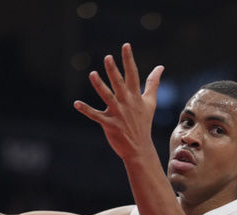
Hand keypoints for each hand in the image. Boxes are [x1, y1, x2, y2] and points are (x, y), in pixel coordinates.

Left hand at [74, 43, 163, 159]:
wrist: (139, 147)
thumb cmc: (143, 123)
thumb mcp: (150, 102)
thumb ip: (153, 83)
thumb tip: (160, 67)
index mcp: (135, 96)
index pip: (133, 75)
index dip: (128, 60)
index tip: (126, 46)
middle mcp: (126, 103)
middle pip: (119, 84)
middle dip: (114, 71)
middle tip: (107, 57)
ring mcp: (118, 113)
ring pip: (107, 97)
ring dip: (99, 86)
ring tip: (92, 74)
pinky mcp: (109, 124)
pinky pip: (95, 115)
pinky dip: (86, 110)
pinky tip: (76, 103)